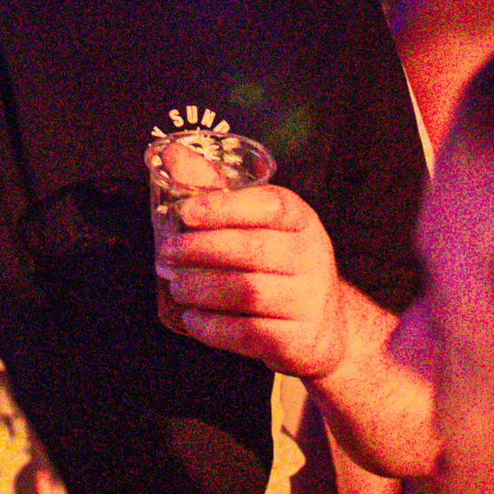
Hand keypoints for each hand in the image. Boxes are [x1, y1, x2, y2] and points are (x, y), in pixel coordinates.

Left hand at [160, 182, 347, 375]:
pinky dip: (214, 327)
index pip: (270, 205)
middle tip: (167, 254)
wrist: (326, 326)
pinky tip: (193, 319)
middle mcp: (312, 257)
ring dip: (203, 289)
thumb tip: (172, 153)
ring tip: (178, 287)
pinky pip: (249, 333)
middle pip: (252, 250)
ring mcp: (308, 300)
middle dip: (202, 250)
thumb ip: (216, 190)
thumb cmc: (281, 265)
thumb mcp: (258, 224)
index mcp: (301, 221)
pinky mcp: (297, 340)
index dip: (225, 207)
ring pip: (248, 292)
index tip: (186, 212)